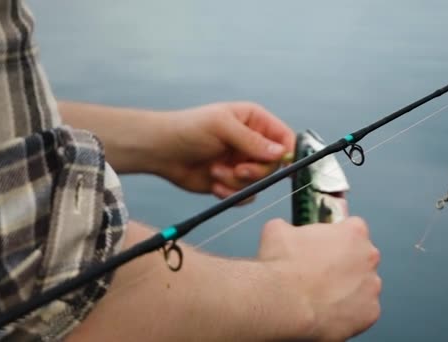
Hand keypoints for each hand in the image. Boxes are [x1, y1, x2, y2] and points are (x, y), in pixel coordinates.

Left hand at [155, 102, 294, 200]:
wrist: (161, 151)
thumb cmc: (189, 129)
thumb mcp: (222, 127)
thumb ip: (252, 140)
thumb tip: (280, 154)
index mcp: (254, 121)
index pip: (283, 137)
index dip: (286, 151)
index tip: (280, 164)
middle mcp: (252, 143)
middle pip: (274, 165)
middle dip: (255, 171)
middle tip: (237, 170)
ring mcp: (243, 164)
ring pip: (259, 183)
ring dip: (237, 182)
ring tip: (215, 172)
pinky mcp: (232, 182)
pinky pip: (245, 196)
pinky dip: (230, 194)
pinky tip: (214, 184)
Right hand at [258, 217, 381, 340]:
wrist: (282, 302)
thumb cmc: (282, 265)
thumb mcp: (278, 231)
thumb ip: (292, 228)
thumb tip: (287, 232)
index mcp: (353, 232)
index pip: (354, 228)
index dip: (338, 237)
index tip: (326, 245)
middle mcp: (369, 257)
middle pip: (362, 257)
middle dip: (346, 263)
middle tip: (322, 272)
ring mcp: (372, 287)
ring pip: (363, 286)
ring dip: (348, 289)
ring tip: (322, 296)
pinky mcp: (369, 314)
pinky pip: (362, 312)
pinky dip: (348, 313)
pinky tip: (328, 312)